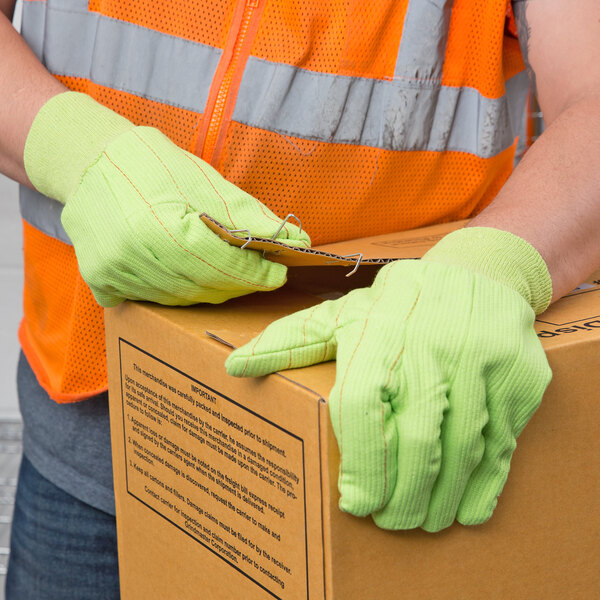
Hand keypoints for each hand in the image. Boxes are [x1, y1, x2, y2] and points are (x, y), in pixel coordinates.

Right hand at [24, 92, 309, 306]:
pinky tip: (188, 275)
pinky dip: (177, 292)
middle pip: (204, 287)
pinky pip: (150, 300)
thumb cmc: (150, 163)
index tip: (279, 273)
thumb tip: (295, 239)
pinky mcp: (99, 280)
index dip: (256, 274)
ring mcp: (113, 273)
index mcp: (162, 227)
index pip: (223, 266)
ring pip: (180, 299)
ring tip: (228, 273)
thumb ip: (249, 214)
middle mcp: (134, 257)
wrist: (87, 161)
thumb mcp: (203, 179)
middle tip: (258, 274)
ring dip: (211, 290)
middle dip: (239, 284)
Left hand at [226, 228, 552, 531]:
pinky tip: (467, 508)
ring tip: (424, 520)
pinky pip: (504, 442)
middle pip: (416, 441)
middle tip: (391, 521)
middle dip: (402, 496)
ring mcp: (481, 360)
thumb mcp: (342, 315)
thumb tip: (233, 366)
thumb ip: (289, 342)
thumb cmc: (399, 303)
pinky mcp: (520, 375)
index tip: (355, 502)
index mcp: (377, 333)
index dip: (359, 463)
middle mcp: (430, 347)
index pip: (362, 408)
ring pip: (462, 450)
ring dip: (441, 498)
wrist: (476, 275)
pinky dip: (486, 484)